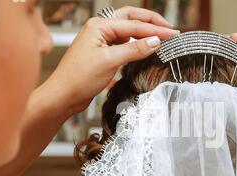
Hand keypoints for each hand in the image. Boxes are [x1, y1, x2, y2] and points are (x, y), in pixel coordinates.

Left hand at [44, 6, 178, 116]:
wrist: (63, 95)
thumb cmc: (78, 78)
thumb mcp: (110, 61)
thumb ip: (134, 49)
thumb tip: (155, 42)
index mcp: (99, 25)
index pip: (134, 24)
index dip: (155, 30)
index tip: (173, 34)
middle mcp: (99, 29)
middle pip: (131, 19)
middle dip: (151, 23)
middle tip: (169, 29)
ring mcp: (100, 40)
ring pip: (128, 31)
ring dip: (144, 33)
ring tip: (160, 37)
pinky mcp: (102, 53)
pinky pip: (123, 43)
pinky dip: (136, 44)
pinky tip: (145, 49)